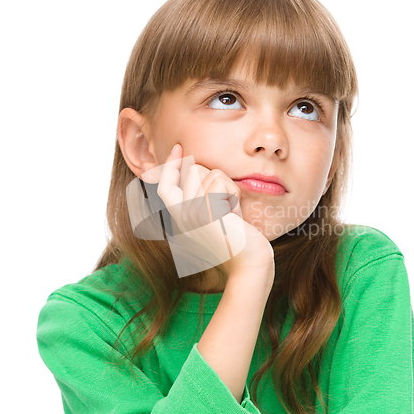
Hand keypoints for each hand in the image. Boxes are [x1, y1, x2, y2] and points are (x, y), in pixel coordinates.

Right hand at [149, 144, 273, 278]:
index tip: (179, 148)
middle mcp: (180, 216)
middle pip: (191, 170)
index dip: (170, 164)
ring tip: (231, 211)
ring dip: (226, 186)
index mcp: (180, 219)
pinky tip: (235, 213)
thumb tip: (194, 169)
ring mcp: (190, 214)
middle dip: (214, 178)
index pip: (164, 184)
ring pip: (206, 172)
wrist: (249, 265)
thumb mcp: (215, 217)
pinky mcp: (205, 212)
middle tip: (227, 204)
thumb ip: (202, 197)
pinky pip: (218, 181)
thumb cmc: (237, 240)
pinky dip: (232, 192)